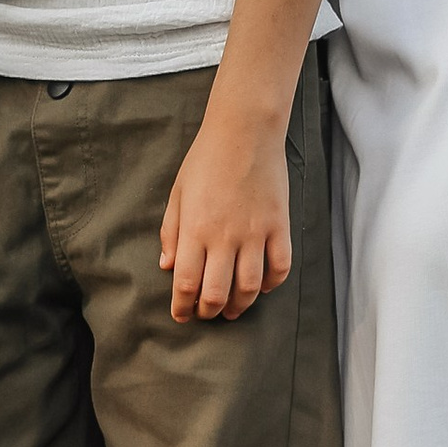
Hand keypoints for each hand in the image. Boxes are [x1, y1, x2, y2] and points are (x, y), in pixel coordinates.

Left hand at [159, 112, 291, 323]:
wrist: (244, 132)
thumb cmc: (206, 159)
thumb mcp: (178, 193)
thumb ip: (171, 231)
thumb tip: (168, 266)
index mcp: (196, 228)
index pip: (187, 283)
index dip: (183, 306)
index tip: (181, 314)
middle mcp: (226, 236)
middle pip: (217, 293)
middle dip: (209, 311)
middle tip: (206, 313)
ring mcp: (255, 233)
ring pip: (250, 288)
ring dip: (239, 305)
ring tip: (232, 308)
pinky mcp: (278, 226)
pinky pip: (279, 267)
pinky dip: (271, 284)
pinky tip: (261, 285)